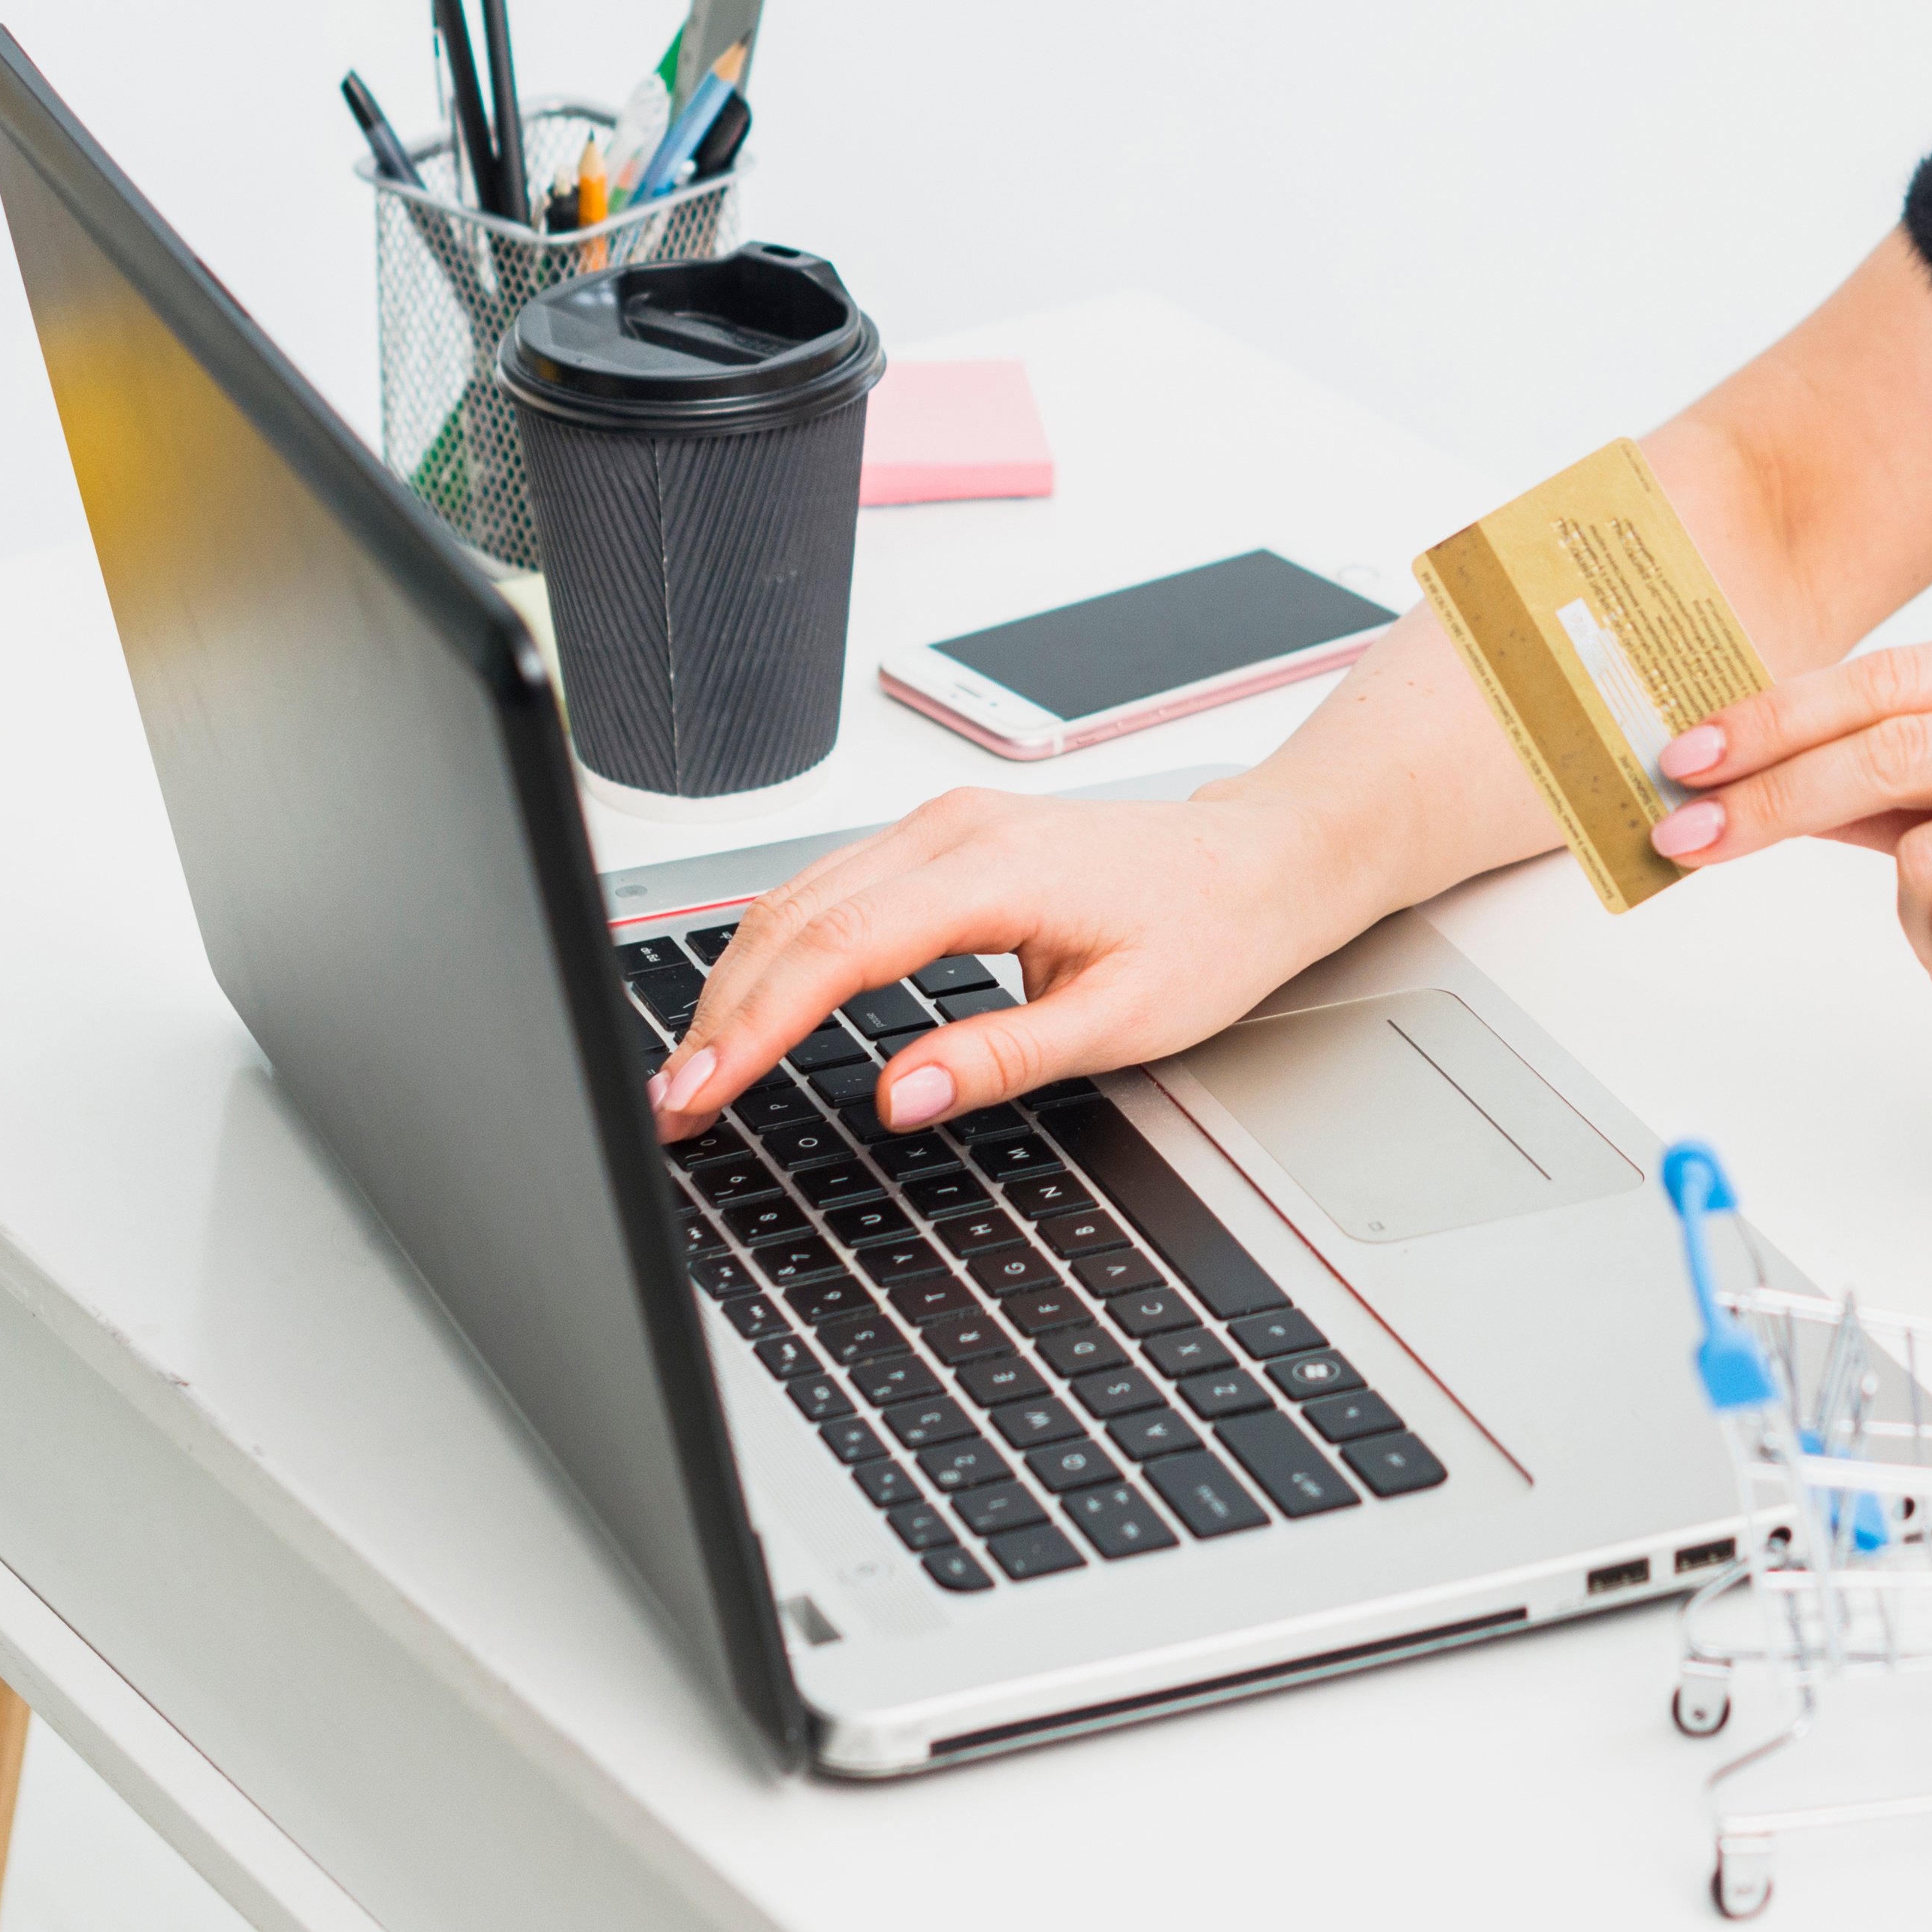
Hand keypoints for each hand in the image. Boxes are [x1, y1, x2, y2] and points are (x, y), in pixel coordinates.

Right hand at [649, 776, 1391, 1141]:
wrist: (1259, 860)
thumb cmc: (1208, 928)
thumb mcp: (1121, 1019)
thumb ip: (1002, 1059)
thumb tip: (900, 1099)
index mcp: (990, 868)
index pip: (834, 952)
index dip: (753, 1027)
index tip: (700, 1091)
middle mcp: (949, 830)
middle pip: (792, 921)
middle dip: (720, 1014)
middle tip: (672, 1106)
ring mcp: (939, 825)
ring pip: (797, 900)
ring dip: (738, 983)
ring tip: (697, 1072)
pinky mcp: (939, 838)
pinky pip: (829, 890)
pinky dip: (776, 952)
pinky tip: (754, 1005)